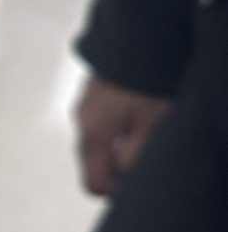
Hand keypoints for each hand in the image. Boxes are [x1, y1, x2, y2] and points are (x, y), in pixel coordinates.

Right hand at [75, 75, 169, 197]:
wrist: (134, 39)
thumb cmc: (144, 84)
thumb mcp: (150, 125)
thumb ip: (135, 156)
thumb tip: (124, 177)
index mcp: (93, 136)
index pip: (92, 184)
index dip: (114, 192)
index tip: (136, 184)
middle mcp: (81, 123)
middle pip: (93, 163)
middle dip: (116, 168)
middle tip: (144, 157)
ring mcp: (84, 107)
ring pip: (97, 142)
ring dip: (117, 146)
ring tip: (144, 132)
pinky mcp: (91, 94)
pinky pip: (99, 123)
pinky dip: (115, 128)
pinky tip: (136, 114)